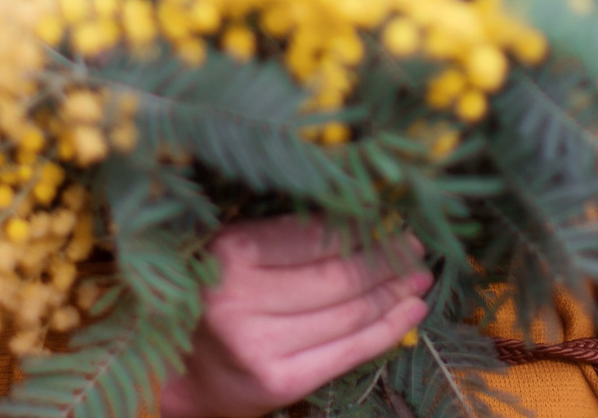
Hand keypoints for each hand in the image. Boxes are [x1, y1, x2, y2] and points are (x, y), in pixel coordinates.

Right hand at [156, 218, 430, 417]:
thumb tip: (363, 216)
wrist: (179, 376)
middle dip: (385, 259)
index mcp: (229, 254)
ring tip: (418, 277)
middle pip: (337, 276)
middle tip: (414, 247)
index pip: (314, 236)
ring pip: (348, 314)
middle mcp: (240, 300)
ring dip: (393, 293)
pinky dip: (387, 330)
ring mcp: (260, 345)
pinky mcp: (279, 382)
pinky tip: (410, 313)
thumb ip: (284, 237)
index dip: (361, 226)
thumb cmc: (212, 300)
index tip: (389, 218)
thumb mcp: (234, 254)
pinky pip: (348, 351)